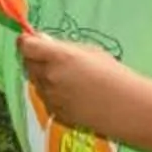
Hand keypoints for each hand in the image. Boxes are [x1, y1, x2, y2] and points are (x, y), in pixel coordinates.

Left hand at [17, 28, 135, 136]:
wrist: (125, 107)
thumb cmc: (112, 73)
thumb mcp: (90, 51)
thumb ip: (62, 47)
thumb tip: (42, 41)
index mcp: (58, 57)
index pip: (26, 46)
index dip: (27, 42)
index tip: (31, 40)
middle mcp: (49, 77)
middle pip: (27, 63)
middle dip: (35, 58)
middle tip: (52, 58)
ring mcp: (50, 97)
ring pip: (36, 81)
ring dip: (44, 76)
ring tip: (68, 77)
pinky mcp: (55, 112)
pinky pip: (46, 97)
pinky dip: (52, 92)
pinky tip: (72, 93)